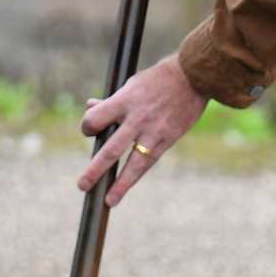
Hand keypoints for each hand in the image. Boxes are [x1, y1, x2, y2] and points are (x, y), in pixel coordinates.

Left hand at [78, 54, 206, 206]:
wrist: (193, 77)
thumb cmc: (158, 79)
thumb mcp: (131, 84)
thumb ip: (111, 101)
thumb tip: (90, 107)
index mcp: (124, 101)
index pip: (95, 120)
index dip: (88, 126)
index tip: (90, 130)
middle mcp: (137, 118)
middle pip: (111, 149)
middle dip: (95, 169)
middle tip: (82, 185)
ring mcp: (154, 131)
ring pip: (133, 163)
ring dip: (120, 184)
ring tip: (109, 200)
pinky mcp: (168, 139)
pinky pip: (149, 161)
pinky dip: (136, 175)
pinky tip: (127, 188)